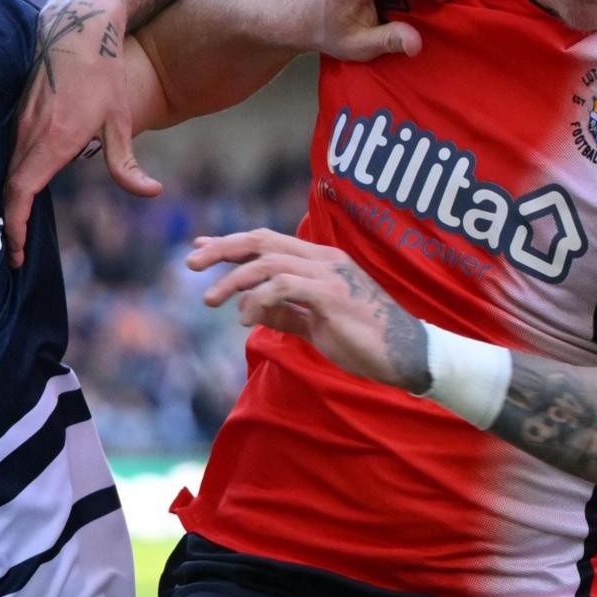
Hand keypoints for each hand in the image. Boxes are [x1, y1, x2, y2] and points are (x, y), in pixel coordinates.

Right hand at [3, 0, 156, 264]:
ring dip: (9, 205)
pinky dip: (12, 182)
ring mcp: (20, 124)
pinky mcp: (18, 116)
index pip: (22, 193)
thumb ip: (127, 164)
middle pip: (10, 190)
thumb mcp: (120, 120)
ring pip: (7, 174)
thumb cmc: (102, 74)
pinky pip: (9, 157)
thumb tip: (152, 192)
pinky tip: (21, 197)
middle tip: (16, 255)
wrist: (77, 30)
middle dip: (10, 226)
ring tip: (15, 233)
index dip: (15, 226)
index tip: (17, 252)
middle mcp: (30, 135)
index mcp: (53, 140)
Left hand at [190, 228, 424, 392]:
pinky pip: (284, 288)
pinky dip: (258, 300)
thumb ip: (286, 313)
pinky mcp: (332, 295)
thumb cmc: (365, 342)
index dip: (232, 243)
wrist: (406, 356)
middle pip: (263, 241)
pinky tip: (245, 319)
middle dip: (223, 249)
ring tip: (209, 299)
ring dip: (233, 280)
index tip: (200, 248)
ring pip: (268, 262)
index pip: (268, 242)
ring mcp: (329, 274)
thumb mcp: (317, 325)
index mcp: (321, 261)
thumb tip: (250, 310)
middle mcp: (324, 260)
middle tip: (190, 263)